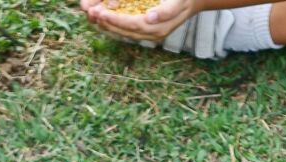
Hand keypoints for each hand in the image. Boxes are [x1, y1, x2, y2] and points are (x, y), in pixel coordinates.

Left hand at [80, 0, 197, 40]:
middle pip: (124, 32)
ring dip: (108, 26)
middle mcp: (152, 34)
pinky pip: (127, 30)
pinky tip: (105, 19)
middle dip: (107, 24)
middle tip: (91, 15)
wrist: (194, 1)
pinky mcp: (147, 30)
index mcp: (158, 28)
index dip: (115, 20)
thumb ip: (166, 10)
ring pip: (124, 33)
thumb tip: (150, 18)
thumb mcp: (178, 2)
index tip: (101, 13)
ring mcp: (150, 34)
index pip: (131, 25)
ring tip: (93, 17)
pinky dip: (115, 25)